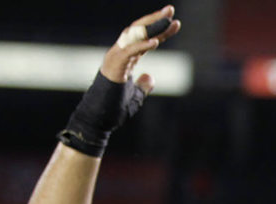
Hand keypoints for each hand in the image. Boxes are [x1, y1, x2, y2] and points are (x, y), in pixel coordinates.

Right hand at [60, 7, 180, 156]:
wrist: (99, 119)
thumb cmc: (114, 108)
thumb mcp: (135, 96)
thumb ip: (143, 86)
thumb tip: (150, 77)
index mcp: (127, 59)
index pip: (146, 40)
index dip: (161, 31)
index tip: (176, 23)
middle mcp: (120, 54)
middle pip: (139, 31)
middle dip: (155, 19)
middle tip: (171, 9)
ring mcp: (116, 58)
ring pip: (134, 36)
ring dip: (151, 26)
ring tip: (167, 19)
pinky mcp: (113, 66)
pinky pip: (129, 53)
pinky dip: (142, 46)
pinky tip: (155, 42)